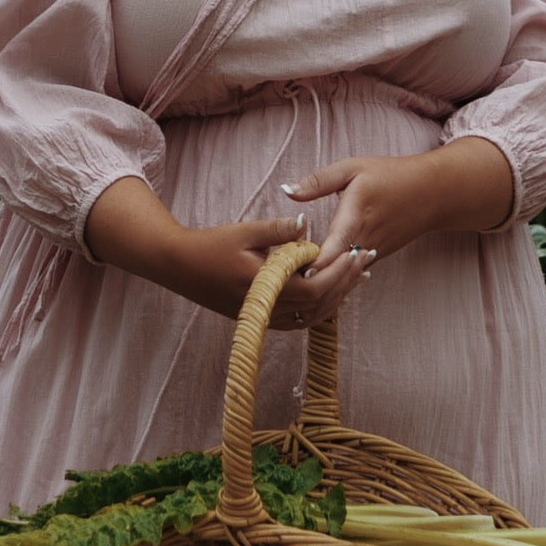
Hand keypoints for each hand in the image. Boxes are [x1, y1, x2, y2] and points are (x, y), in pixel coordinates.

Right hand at [166, 217, 368, 329]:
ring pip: (311, 316)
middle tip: (367, 260)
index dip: (340, 273)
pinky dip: (318, 307)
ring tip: (358, 276)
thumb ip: (279, 230)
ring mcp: (262, 317)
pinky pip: (298, 320)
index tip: (358, 252)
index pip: (315, 288)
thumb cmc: (211, 245)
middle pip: (319, 305)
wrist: (178, 265)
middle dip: (347, 282)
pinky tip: (331, 292)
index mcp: (265, 287)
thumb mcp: (246, 231)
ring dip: (337, 296)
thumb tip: (309, 225)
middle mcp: (266, 309)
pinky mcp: (258, 318)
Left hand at [281, 138, 514, 270]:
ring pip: (344, 273)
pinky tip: (313, 278)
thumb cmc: (390, 175)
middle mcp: (365, 238)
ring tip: (290, 284)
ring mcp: (373, 252)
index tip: (297, 273)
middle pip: (336, 265)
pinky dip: (335, 276)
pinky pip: (352, 272)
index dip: (318, 261)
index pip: (336, 244)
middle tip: (280, 281)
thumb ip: (318, 181)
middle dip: (311, 275)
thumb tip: (286, 190)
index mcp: (356, 213)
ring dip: (321, 278)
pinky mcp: (376, 258)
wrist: (432, 193)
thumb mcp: (352, 168)